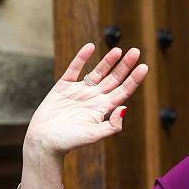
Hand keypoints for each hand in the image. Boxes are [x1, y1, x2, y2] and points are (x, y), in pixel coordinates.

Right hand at [24, 43, 147, 156]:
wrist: (44, 141)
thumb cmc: (69, 142)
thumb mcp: (94, 135)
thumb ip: (111, 125)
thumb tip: (124, 108)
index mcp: (103, 109)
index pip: (123, 91)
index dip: (134, 79)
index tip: (144, 67)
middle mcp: (94, 98)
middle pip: (114, 79)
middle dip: (125, 66)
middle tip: (136, 51)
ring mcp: (80, 91)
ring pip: (98, 72)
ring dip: (108, 61)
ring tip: (119, 50)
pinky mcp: (63, 87)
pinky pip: (74, 69)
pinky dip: (82, 57)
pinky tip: (90, 47)